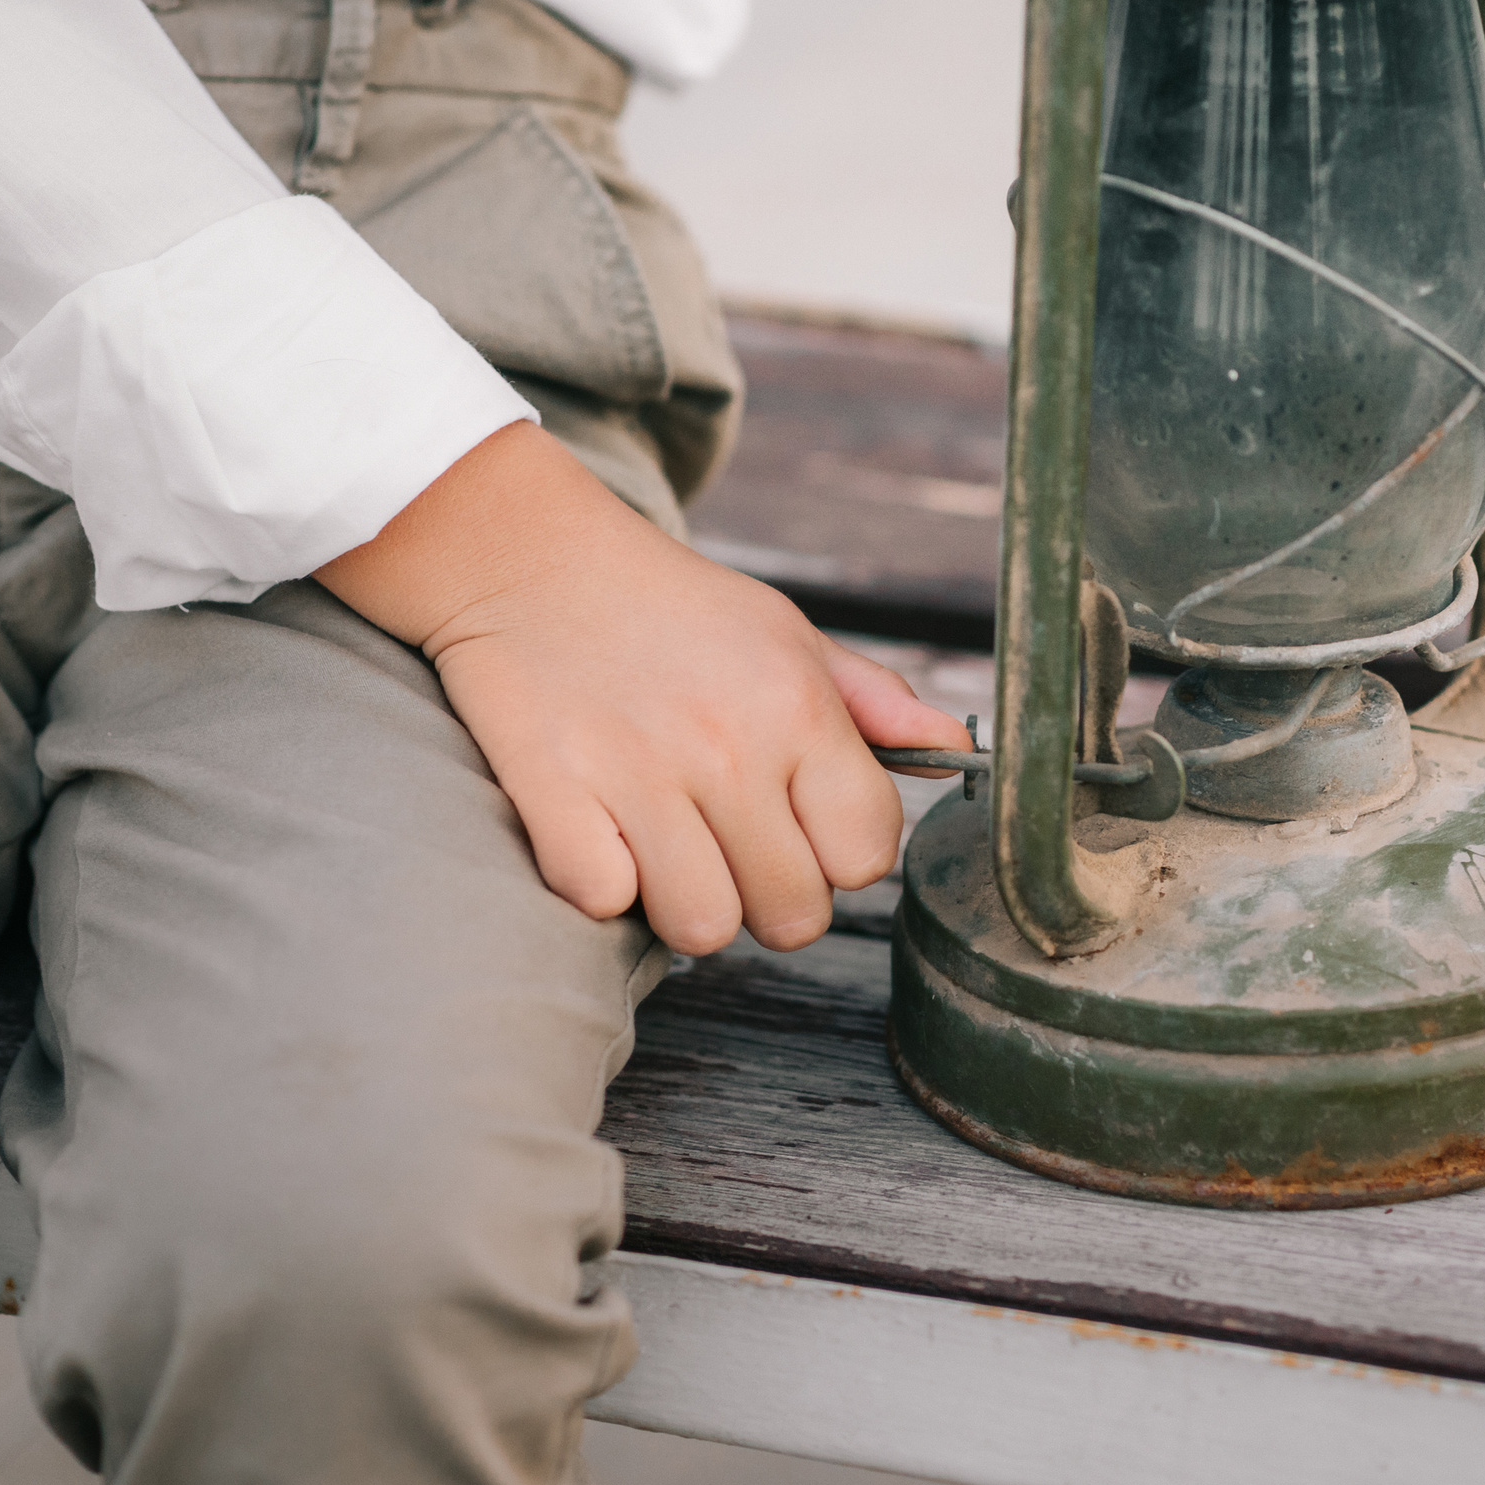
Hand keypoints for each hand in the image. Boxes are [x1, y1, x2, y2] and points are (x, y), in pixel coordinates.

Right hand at [316, 423, 972, 953]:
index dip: (839, 856)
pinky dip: (600, 883)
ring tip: (667, 844)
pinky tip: (601, 831)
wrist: (530, 557)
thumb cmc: (673, 609)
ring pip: (702, 927)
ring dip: (685, 902)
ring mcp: (636, 770)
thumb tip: (954, 750)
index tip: (799, 827)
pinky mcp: (551, 788)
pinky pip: (604, 901)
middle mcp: (727, 743)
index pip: (867, 854)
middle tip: (728, 841)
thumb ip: (874, 704)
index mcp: (797, 705)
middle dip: (767, 894)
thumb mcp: (787, 634)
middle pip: (792, 914)